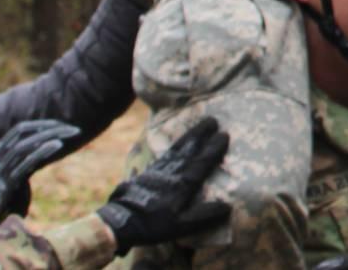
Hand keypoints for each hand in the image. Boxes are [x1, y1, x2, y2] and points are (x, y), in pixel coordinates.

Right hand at [0, 119, 80, 231]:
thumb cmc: (4, 200)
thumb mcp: (13, 175)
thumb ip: (24, 160)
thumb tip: (47, 142)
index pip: (18, 131)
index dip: (40, 125)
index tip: (61, 124)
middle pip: (23, 135)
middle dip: (49, 128)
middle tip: (73, 128)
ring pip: (24, 147)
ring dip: (49, 137)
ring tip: (71, 133)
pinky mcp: (6, 185)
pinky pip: (25, 163)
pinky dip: (42, 151)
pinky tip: (58, 144)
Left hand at [96, 116, 230, 253]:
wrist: (119, 221)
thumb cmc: (152, 225)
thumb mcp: (180, 226)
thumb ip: (203, 216)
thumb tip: (227, 206)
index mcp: (182, 186)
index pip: (201, 163)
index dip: (213, 149)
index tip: (224, 134)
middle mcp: (172, 174)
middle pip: (189, 151)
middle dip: (202, 135)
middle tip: (213, 119)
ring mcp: (159, 171)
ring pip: (178, 150)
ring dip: (190, 136)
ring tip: (200, 125)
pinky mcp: (149, 173)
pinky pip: (166, 154)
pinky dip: (175, 146)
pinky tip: (178, 144)